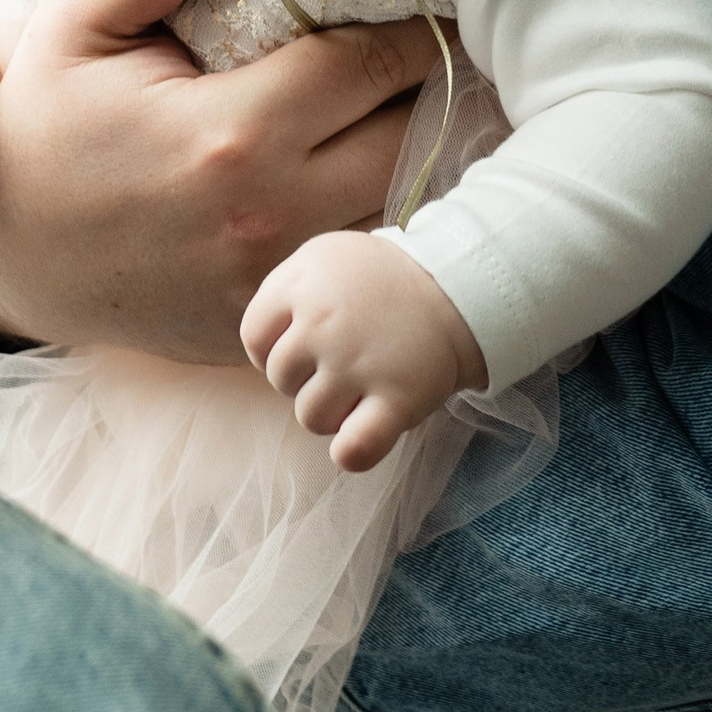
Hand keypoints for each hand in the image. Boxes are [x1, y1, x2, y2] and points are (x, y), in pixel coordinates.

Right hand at [0, 0, 438, 361]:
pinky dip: (368, 217)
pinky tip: (345, 175)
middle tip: (421, 46)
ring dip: (405, 151)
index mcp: (232, 136)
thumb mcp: (75, 19)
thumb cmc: (43, 125)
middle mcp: (271, 217)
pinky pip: (357, 264)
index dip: (409, 24)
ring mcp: (275, 280)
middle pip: (410, 137)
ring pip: (400, 207)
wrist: (7, 254)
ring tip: (391, 105)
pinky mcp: (271, 319)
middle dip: (423, 85)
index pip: (374, 65)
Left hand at [242, 233, 485, 471]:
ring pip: (311, 418)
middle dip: (305, 378)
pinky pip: (354, 450)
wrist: (457, 287)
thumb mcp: (324, 258)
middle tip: (342, 362)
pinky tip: (360, 437)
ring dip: (332, 412)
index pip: (254, 338)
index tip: (302, 347)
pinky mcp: (398, 399)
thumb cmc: (382, 278)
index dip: (272, 349)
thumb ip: (285, 289)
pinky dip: (351, 453)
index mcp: (302, 285)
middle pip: (281, 379)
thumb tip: (262, 341)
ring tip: (361, 388)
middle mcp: (324, 324)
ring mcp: (360, 364)